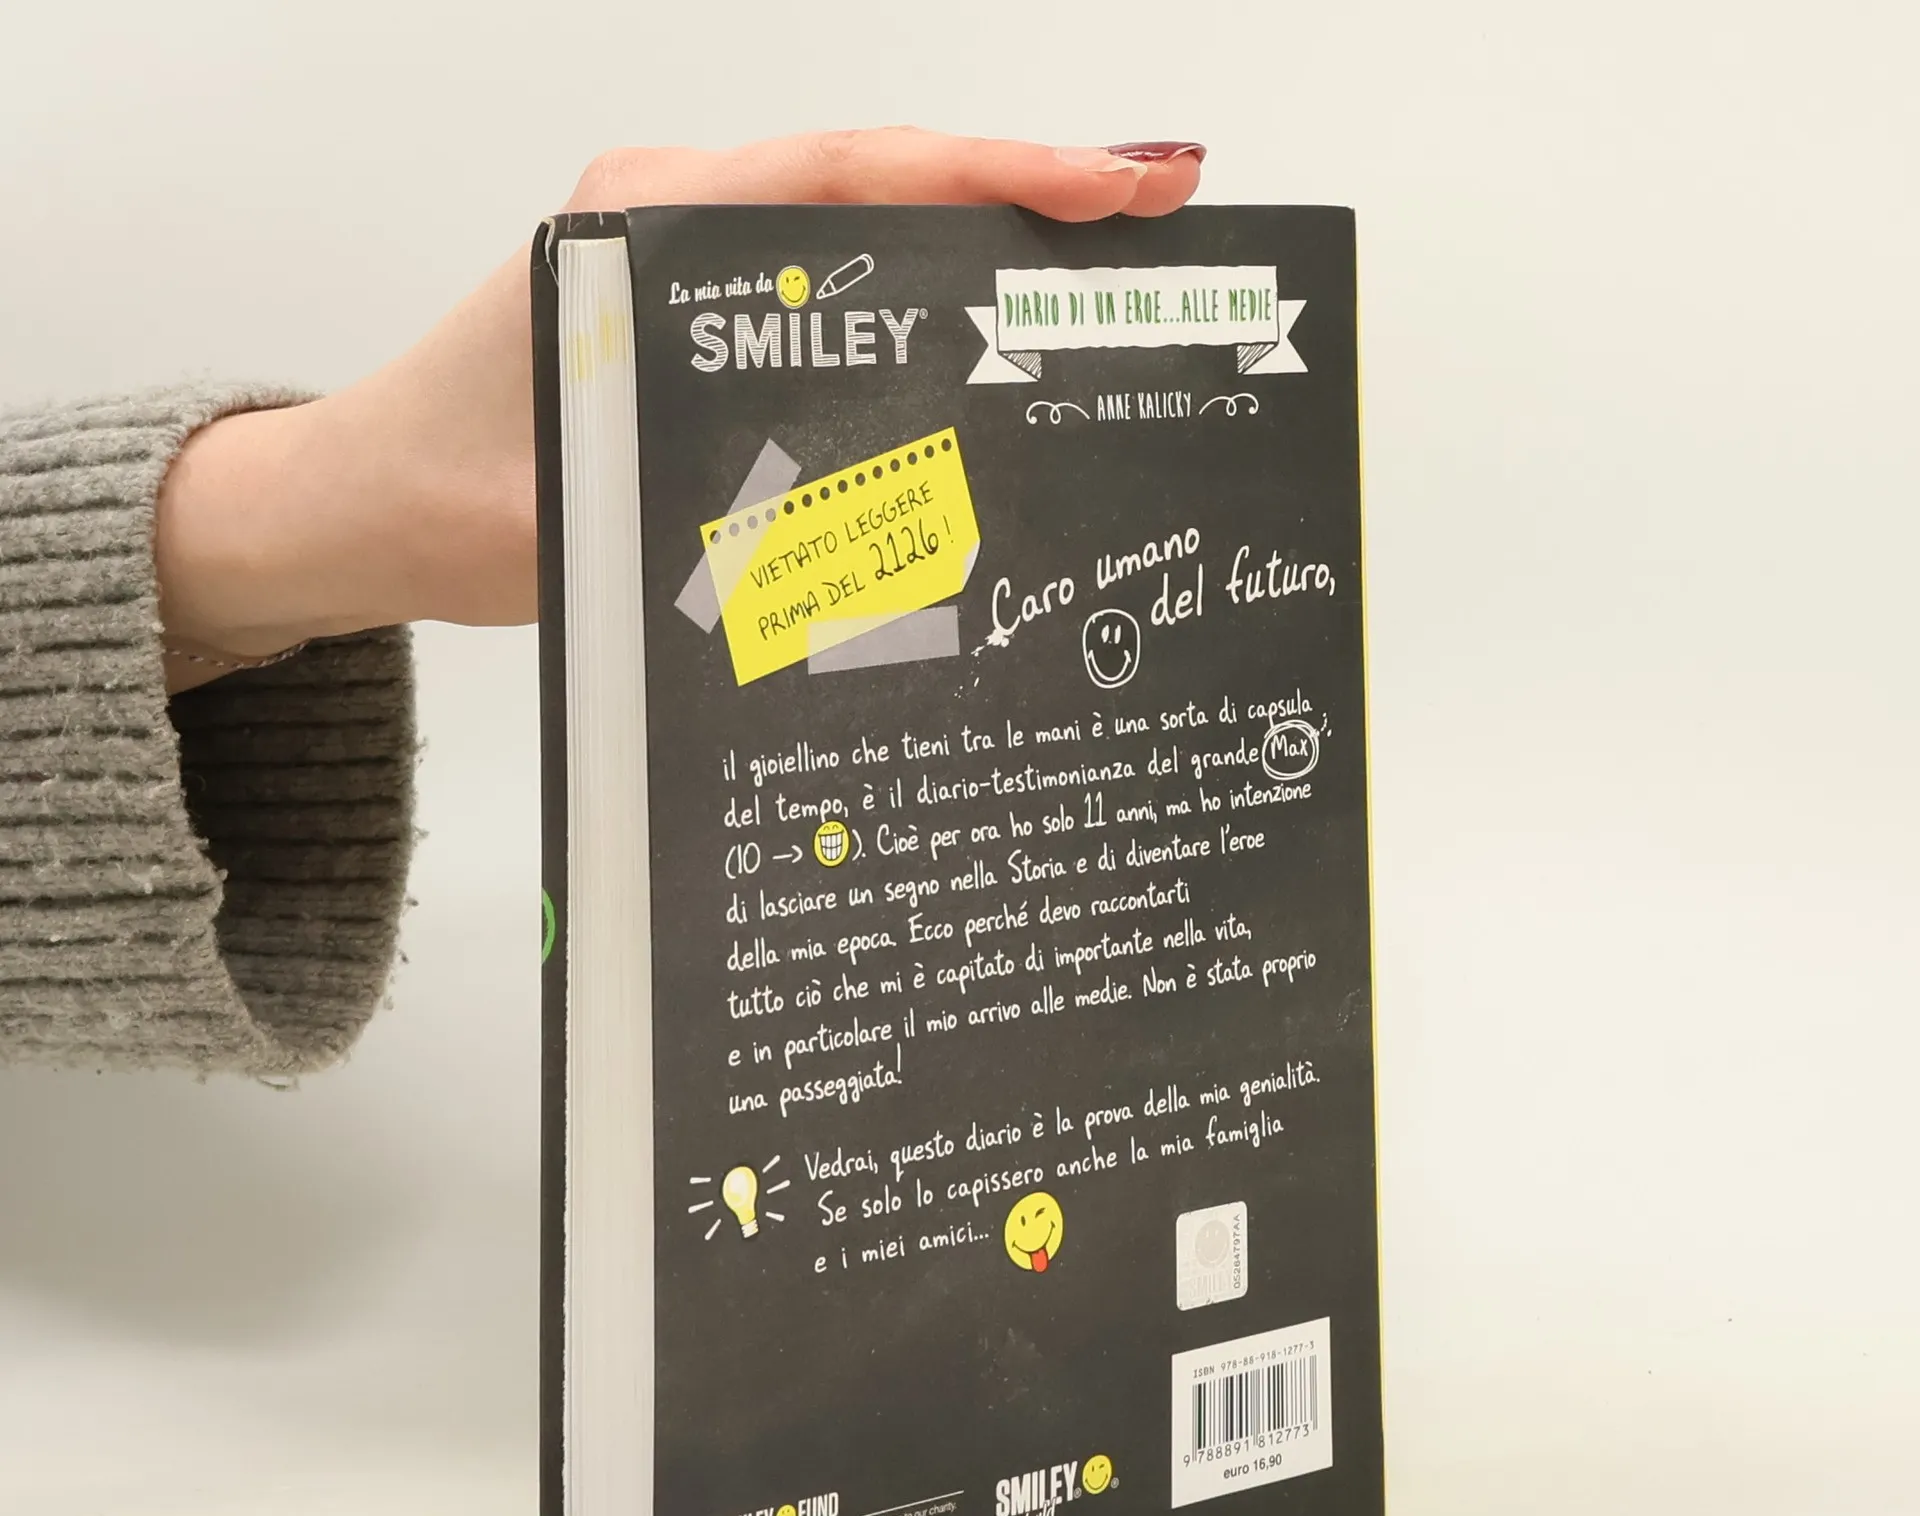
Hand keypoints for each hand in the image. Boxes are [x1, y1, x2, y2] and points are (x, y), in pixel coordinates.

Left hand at [153, 128, 1205, 689]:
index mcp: (649, 222)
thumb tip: (865, 519)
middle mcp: (677, 211)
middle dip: (1029, 186)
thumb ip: (704, 491)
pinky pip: (836, 278)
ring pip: (870, 221)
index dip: (995, 174)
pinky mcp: (699, 305)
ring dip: (989, 234)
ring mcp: (690, 251)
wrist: (367, 502)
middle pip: (884, 175)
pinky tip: (1001, 326)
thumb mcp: (581, 504)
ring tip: (1114, 266)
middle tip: (1162, 212)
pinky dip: (926, 288)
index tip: (1115, 187)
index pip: (854, 175)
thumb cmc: (446, 493)